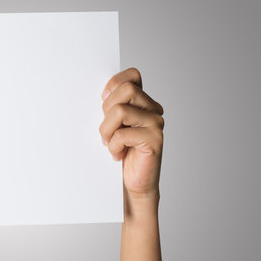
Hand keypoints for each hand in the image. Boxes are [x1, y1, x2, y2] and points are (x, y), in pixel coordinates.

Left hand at [99, 68, 163, 198]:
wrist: (134, 184)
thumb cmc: (121, 153)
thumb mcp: (112, 125)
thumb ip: (112, 106)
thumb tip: (103, 91)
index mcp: (144, 102)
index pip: (132, 76)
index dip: (113, 85)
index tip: (104, 105)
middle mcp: (154, 109)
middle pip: (126, 89)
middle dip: (107, 109)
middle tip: (107, 130)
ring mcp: (156, 124)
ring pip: (121, 111)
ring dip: (106, 130)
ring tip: (109, 143)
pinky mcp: (154, 140)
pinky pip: (122, 134)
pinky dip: (113, 146)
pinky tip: (118, 155)